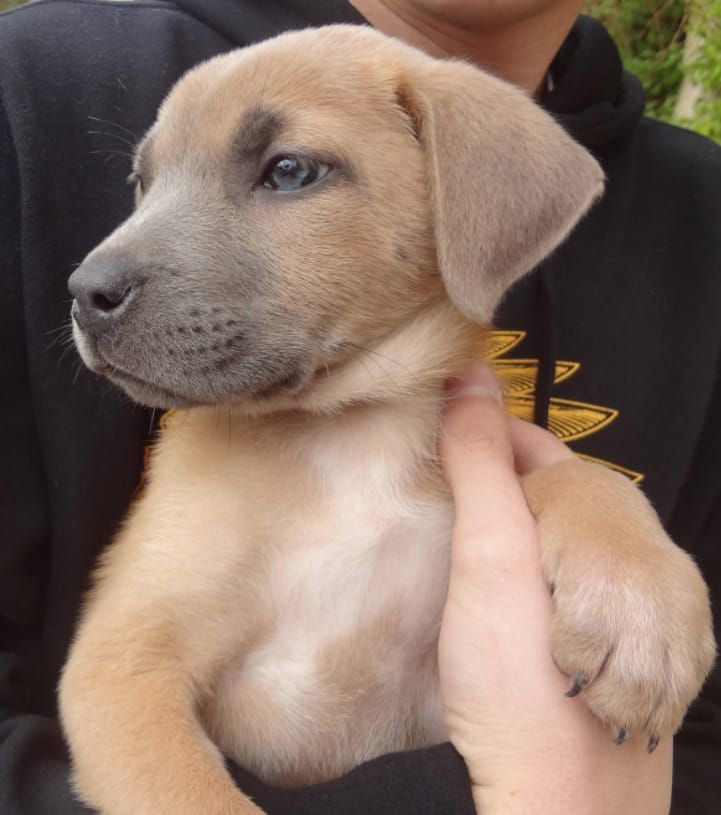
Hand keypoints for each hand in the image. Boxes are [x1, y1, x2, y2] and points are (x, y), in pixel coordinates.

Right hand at [438, 363, 671, 814]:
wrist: (565, 800)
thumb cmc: (522, 678)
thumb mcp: (490, 553)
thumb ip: (479, 462)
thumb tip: (466, 375)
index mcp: (604, 512)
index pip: (534, 446)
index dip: (480, 435)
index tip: (431, 442)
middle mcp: (632, 547)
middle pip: (545, 490)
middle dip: (489, 482)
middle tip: (430, 493)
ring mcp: (628, 596)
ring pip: (554, 534)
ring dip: (504, 527)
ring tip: (452, 539)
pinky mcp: (617, 638)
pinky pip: (564, 578)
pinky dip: (525, 570)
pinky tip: (493, 594)